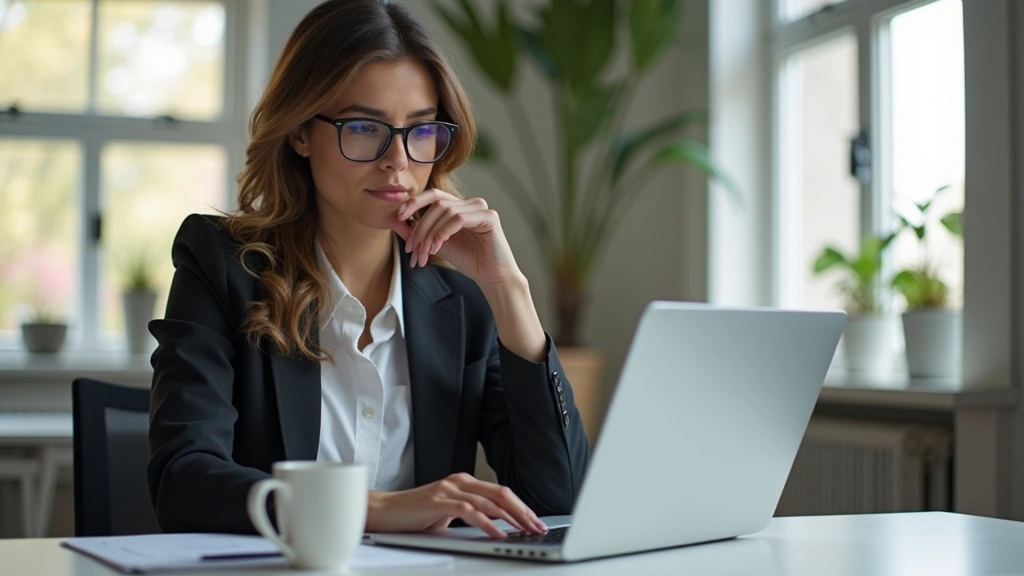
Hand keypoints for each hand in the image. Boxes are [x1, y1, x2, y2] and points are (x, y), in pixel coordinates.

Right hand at [365, 473, 547, 538]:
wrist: (381, 511)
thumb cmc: (412, 514)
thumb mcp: (445, 513)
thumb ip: (467, 513)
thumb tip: (493, 526)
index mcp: (462, 482)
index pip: (500, 492)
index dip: (520, 506)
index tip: (535, 520)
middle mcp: (458, 481)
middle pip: (500, 493)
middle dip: (523, 510)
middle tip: (539, 526)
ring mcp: (448, 490)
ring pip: (489, 501)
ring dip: (511, 518)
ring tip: (526, 530)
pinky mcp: (438, 502)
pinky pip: (470, 512)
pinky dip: (488, 523)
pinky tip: (499, 533)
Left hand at [392, 189, 519, 285]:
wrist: (490, 276)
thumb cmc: (468, 260)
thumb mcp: (436, 244)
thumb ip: (419, 232)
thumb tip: (395, 222)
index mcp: (458, 206)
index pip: (433, 196)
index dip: (414, 203)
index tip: (399, 217)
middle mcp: (470, 203)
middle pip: (436, 203)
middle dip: (421, 226)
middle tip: (412, 248)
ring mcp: (480, 208)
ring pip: (446, 210)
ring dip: (430, 233)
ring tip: (426, 253)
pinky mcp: (490, 217)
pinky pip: (459, 218)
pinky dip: (444, 232)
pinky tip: (438, 247)